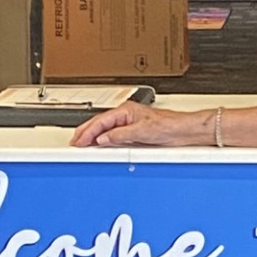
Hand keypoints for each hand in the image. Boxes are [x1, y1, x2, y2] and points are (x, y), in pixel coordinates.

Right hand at [71, 105, 207, 148]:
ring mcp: (129, 124)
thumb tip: (103, 139)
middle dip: (85, 133)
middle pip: (99, 124)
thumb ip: (120, 136)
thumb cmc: (168, 126)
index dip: (87, 132)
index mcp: (125, 111)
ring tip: (83, 145)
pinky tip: (100, 146)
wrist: (182, 131)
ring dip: (93, 137)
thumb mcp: (141, 132)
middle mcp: (126, 116)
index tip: (78, 141)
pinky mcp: (134, 133)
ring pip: (105, 130)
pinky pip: (114, 136)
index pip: (100, 121)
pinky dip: (104, 141)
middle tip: (74, 143)